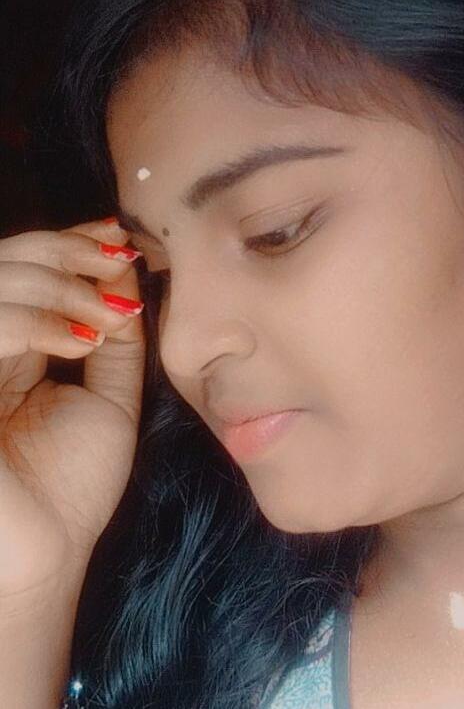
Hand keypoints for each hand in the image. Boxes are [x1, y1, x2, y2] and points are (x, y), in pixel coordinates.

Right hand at [0, 217, 145, 608]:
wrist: (45, 556)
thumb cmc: (72, 486)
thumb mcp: (108, 398)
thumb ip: (117, 341)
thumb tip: (125, 276)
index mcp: (9, 350)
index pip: (24, 271)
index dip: (66, 244)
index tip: (117, 233)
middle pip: (2, 263)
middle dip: (64, 252)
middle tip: (118, 260)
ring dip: (56, 286)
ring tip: (107, 316)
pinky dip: (33, 322)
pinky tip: (81, 341)